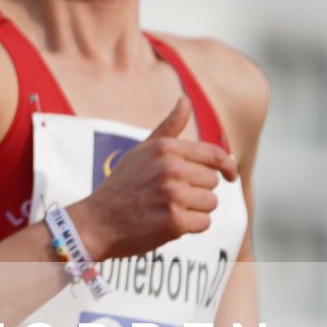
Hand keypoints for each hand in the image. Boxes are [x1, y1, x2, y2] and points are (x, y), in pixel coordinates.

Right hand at [70, 96, 236, 259]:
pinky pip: (203, 223)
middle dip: (198, 191)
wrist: (96, 223)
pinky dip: (190, 227)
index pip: (215, 155)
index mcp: (166, 148)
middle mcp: (171, 168)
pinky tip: (167, 224)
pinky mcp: (174, 222)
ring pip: (210, 203)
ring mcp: (173, 195)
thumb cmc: (122, 186)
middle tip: (170, 197)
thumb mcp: (142, 151)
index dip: (228, 166)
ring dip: (195, 210)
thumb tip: (185, 99)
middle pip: (213, 181)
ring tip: (167, 209)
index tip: (231, 177)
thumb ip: (169, 127)